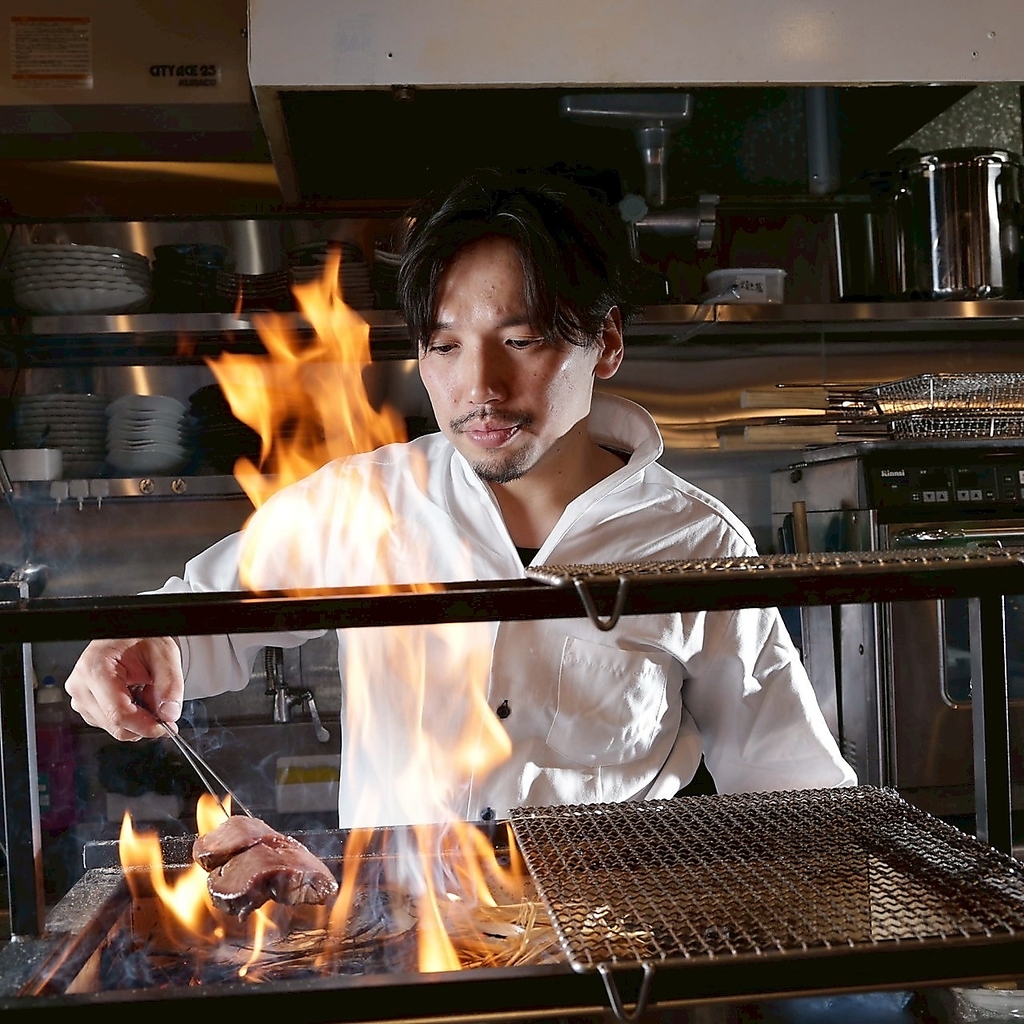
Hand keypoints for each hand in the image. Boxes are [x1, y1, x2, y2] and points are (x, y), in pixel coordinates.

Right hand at [64, 636, 183, 740]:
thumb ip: (170, 684)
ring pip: (115, 728)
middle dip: (144, 720)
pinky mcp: (84, 706)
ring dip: (137, 718)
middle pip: (116, 725)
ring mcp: (80, 698)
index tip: (167, 726)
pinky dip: (128, 716)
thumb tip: (169, 714)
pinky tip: (133, 694)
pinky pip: (111, 723)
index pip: (119, 713)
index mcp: (95, 669)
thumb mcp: (164, 654)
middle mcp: (81, 686)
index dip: (146, 725)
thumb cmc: (140, 639)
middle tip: (159, 698)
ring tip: (144, 690)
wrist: (126, 635)